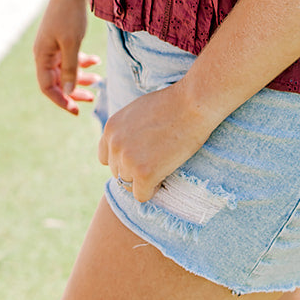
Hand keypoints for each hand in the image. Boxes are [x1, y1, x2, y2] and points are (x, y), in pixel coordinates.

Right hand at [33, 0, 99, 115]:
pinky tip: (96, 62)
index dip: (61, 100)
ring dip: (81, 77)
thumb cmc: (69, 15)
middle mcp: (44, 53)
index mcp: (41, 56)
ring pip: (66, 70)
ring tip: (100, 81)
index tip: (77, 110)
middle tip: (93, 99)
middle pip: (57, 81)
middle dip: (74, 91)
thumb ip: (70, 69)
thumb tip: (67, 93)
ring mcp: (53, 46)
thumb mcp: (72, 44)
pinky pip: (71, 57)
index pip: (47, 87)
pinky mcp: (62, 39)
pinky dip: (83, 62)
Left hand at [97, 79, 215, 203]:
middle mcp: (115, 144)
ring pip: (129, 185)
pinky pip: (142, 195)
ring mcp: (128, 159)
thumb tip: (127, 149)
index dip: (124, 160)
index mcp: (111, 128)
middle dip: (135, 170)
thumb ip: (126, 131)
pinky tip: (165, 172)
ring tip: (163, 163)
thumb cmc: (173, 104)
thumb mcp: (138, 112)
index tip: (141, 155)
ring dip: (144, 180)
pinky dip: (153, 189)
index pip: (106, 158)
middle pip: (118, 173)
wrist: (193, 104)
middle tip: (158, 157)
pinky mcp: (143, 173)